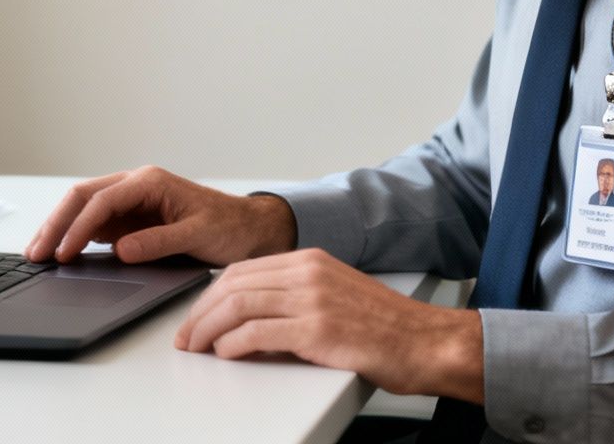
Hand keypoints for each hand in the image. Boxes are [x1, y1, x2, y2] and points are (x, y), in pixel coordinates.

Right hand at [23, 165, 297, 265]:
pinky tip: (60, 254)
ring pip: (83, 209)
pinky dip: (74, 237)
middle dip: (56, 224)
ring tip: (38, 255)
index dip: (78, 227)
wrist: (249, 229)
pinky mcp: (130, 219)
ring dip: (60, 229)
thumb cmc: (229, 226)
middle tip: (35, 253)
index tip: (63, 252)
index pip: (102, 201)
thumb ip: (159, 242)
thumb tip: (121, 250)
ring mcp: (130, 202)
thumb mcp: (198, 235)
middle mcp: (135, 186)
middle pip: (83, 198)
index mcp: (149, 182)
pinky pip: (94, 224)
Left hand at [174, 248, 484, 402]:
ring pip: (238, 305)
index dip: (210, 294)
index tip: (196, 316)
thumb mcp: (337, 295)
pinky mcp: (317, 329)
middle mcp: (309, 272)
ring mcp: (313, 298)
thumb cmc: (387, 328)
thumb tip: (252, 317)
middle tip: (186, 336)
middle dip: (200, 312)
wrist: (427, 342)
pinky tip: (226, 354)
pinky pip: (257, 332)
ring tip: (197, 348)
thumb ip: (298, 297)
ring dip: (208, 329)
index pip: (243, 270)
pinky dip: (233, 343)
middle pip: (233, 284)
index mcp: (312, 260)